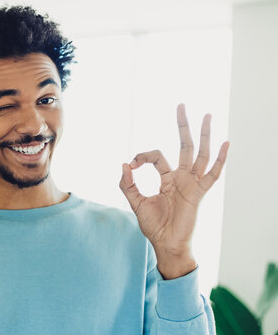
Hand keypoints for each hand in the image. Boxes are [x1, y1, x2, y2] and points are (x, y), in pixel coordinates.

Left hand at [119, 104, 228, 278]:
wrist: (165, 244)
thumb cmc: (153, 226)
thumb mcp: (135, 203)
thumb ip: (127, 185)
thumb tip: (123, 165)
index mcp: (166, 178)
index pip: (156, 156)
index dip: (142, 156)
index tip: (131, 165)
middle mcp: (181, 177)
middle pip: (183, 145)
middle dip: (182, 126)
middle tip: (181, 105)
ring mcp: (191, 183)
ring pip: (199, 153)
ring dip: (203, 135)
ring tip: (207, 115)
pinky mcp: (199, 193)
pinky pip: (212, 174)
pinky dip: (220, 160)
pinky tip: (225, 143)